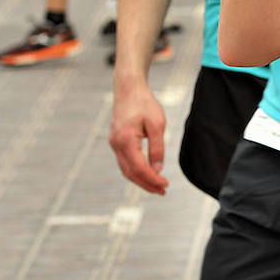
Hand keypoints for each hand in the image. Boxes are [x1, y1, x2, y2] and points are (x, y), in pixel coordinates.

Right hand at [108, 78, 168, 194]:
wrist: (128, 88)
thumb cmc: (144, 103)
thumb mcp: (157, 124)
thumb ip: (157, 148)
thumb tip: (158, 169)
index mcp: (125, 141)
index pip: (138, 168)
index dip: (152, 179)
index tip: (166, 185)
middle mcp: (116, 145)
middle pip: (130, 173)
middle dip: (146, 184)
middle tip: (163, 191)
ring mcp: (114, 143)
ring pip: (126, 169)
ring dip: (141, 179)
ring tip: (157, 186)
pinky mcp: (116, 141)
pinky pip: (125, 162)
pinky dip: (136, 170)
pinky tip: (148, 173)